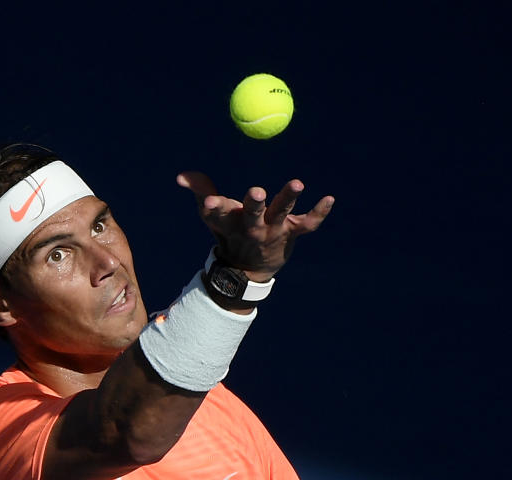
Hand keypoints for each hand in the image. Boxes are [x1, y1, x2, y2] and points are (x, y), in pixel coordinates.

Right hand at [176, 172, 333, 279]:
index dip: (213, 207)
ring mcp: (273, 230)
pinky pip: (309, 224)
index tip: (209, 201)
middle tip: (257, 191)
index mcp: (229, 221)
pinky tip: (330, 198)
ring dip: (288, 197)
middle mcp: (252, 227)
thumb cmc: (229, 232)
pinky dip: (320, 212)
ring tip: (297, 183)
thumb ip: (201, 190)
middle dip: (255, 203)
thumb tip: (181, 176)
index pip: (218, 213)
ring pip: (282, 213)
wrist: (247, 270)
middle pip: (253, 213)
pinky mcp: (292, 233)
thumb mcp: (212, 214)